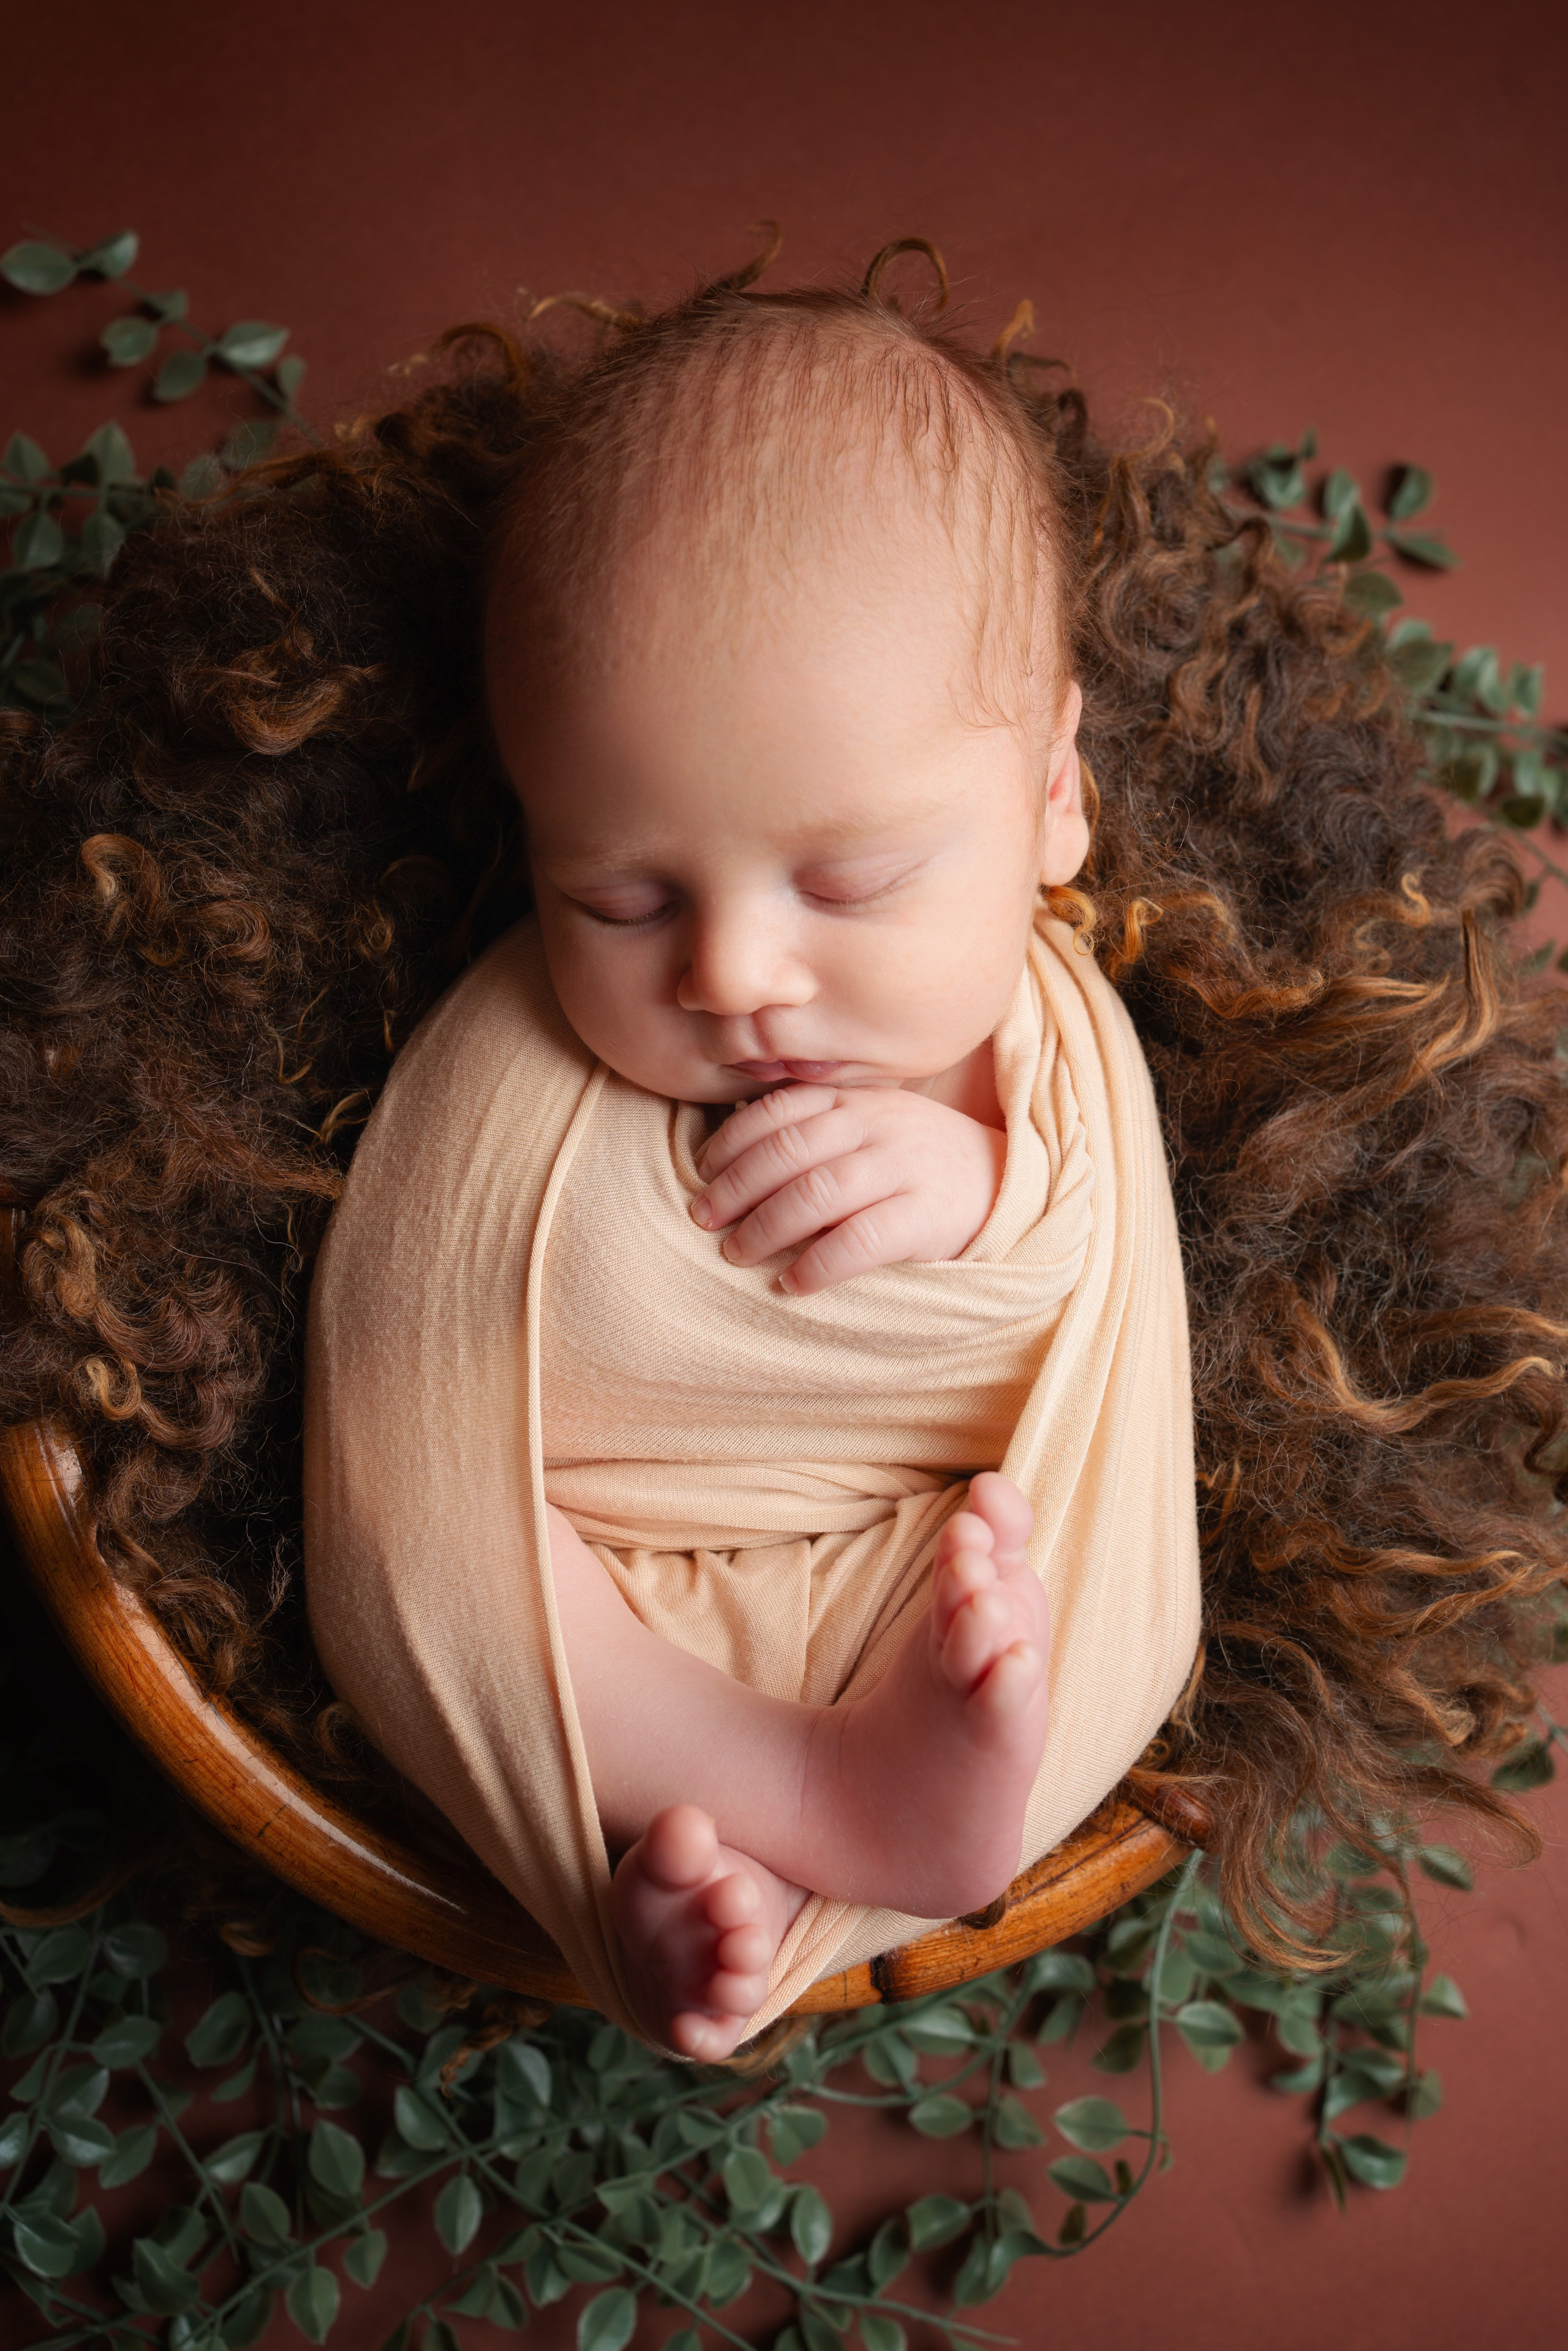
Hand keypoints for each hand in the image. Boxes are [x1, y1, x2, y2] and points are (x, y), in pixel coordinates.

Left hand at [690, 1084, 1006, 1293]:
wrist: (1006, 1183)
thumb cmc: (920, 1160)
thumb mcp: (874, 1123)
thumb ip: (820, 1127)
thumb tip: (737, 1158)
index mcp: (857, 1099)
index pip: (780, 1110)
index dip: (732, 1142)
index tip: (702, 1172)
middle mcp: (877, 1125)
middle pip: (788, 1151)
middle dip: (735, 1187)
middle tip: (704, 1219)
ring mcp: (903, 1167)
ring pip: (817, 1192)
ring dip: (765, 1226)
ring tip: (736, 1254)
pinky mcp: (927, 1216)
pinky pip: (860, 1239)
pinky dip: (818, 1263)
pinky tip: (792, 1284)